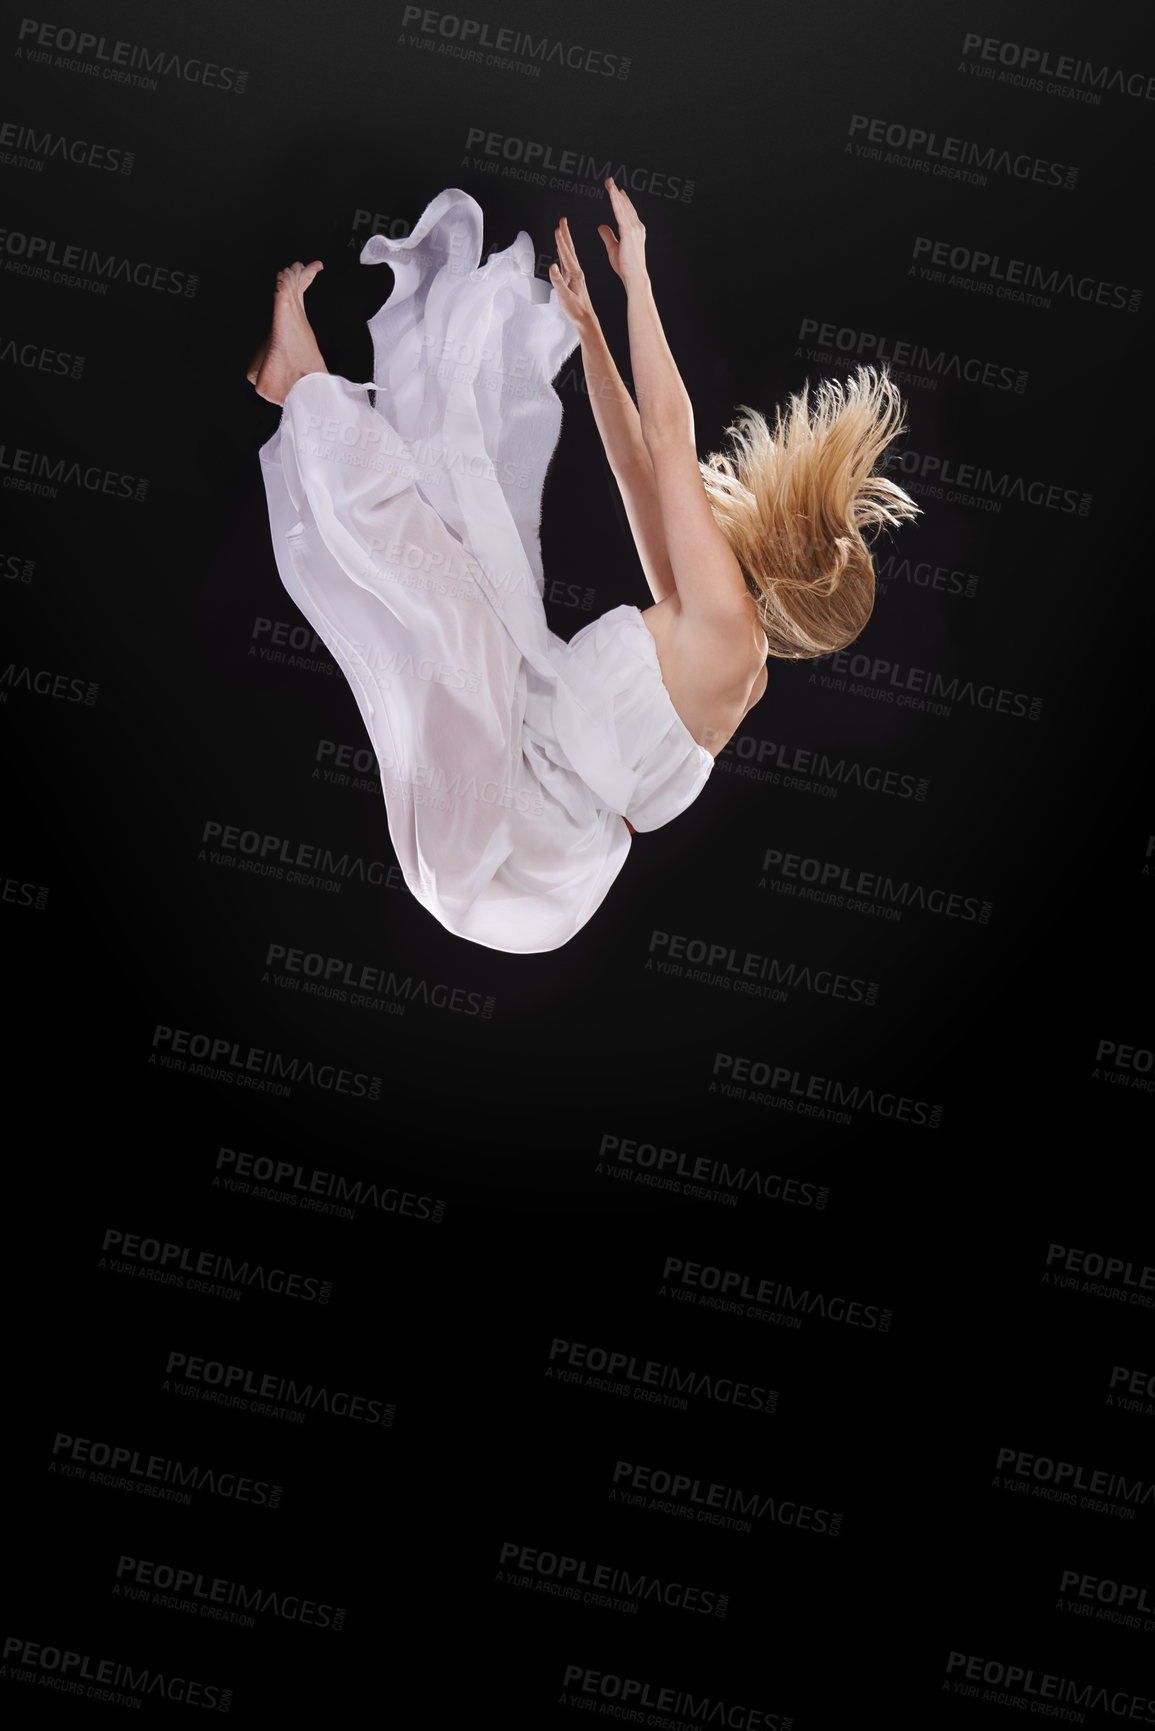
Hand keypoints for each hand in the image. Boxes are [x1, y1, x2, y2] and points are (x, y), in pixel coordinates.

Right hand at [549, 217, 598, 334]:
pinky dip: (564, 252)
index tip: (558, 228)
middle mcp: (576, 272)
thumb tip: (552, 266)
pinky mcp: (572, 279)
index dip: (561, 241)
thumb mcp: (565, 297)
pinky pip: (567, 261)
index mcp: (575, 274)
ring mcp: (574, 275)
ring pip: (569, 253)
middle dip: (565, 234)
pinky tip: (562, 250)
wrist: (585, 319)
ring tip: (562, 230)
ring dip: (565, 241)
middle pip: (569, 249)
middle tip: (562, 220)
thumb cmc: (576, 310)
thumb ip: (558, 281)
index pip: (566, 254)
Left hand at [597, 178, 647, 289]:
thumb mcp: (613, 248)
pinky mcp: (629, 231)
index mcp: (635, 231)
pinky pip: (620, 212)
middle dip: (617, 193)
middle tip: (609, 181)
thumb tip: (601, 226)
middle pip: (625, 206)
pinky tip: (611, 193)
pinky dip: (615, 201)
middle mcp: (637, 227)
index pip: (627, 212)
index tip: (617, 191)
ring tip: (608, 182)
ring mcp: (634, 228)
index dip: (622, 201)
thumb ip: (608, 235)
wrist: (634, 277)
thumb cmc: (625, 267)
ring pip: (623, 206)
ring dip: (615, 193)